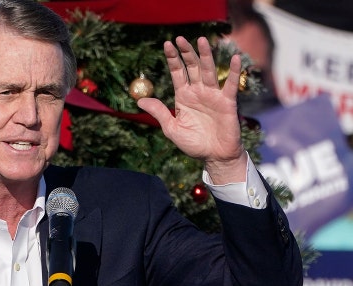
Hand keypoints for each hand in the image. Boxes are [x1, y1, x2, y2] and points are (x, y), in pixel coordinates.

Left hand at [137, 36, 246, 183]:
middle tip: (180, 38)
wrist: (214, 157)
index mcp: (184, 97)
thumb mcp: (172, 128)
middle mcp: (198, 92)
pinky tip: (235, 58)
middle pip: (192, 67)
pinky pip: (230, 84)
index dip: (172, 59)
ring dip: (206, 55)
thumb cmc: (193, 144)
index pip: (177, 73)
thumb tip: (139, 100)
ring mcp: (213, 95)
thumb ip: (159, 112)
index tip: (167, 44)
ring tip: (202, 40)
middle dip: (186, 53)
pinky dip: (234, 71)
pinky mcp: (227, 102)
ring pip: (208, 71)